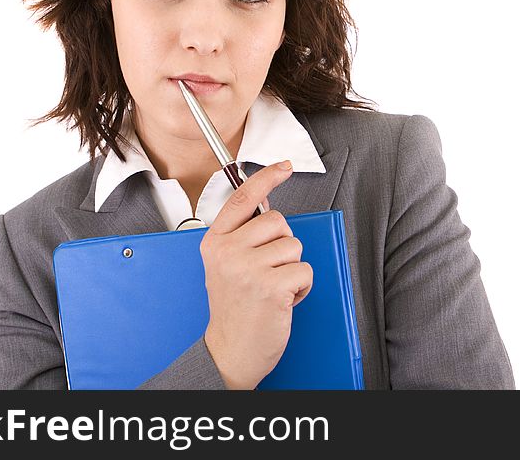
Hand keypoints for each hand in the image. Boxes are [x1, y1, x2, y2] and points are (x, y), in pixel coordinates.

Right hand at [201, 160, 312, 389]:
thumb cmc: (234, 309)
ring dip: (292, 268)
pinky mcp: (271, 286)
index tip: (283, 166)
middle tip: (267, 271)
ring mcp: (249, 269)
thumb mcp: (226, 265)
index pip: (242, 198)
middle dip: (282, 244)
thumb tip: (265, 200)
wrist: (230, 352)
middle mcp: (228, 252)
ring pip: (294, 246)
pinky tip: (282, 300)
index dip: (266, 177)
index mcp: (215, 243)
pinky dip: (301, 286)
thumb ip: (242, 234)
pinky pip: (304, 270)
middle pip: (278, 221)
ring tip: (272, 288)